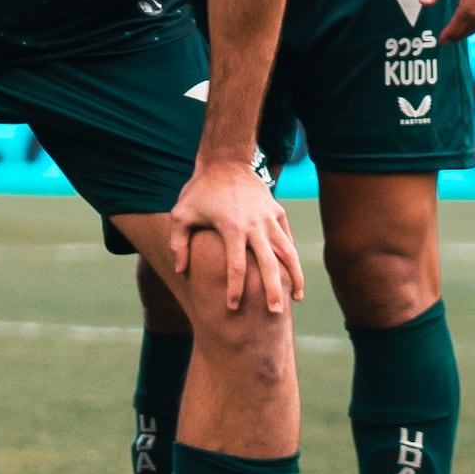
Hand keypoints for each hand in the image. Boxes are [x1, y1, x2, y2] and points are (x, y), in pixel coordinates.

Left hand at [164, 158, 303, 317]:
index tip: (232, 307)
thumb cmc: (199, 190)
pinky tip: (292, 274)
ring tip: (296, 298)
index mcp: (231, 228)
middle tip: (275, 313)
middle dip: (273, 290)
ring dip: (293, 276)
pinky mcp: (278, 211)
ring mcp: (270, 218)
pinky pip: (287, 238)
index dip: (234, 289)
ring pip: (287, 252)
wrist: (225, 160)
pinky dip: (291, 257)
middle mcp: (254, 225)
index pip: (236, 267)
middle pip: (269, 264)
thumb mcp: (180, 215)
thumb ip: (178, 244)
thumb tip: (180, 271)